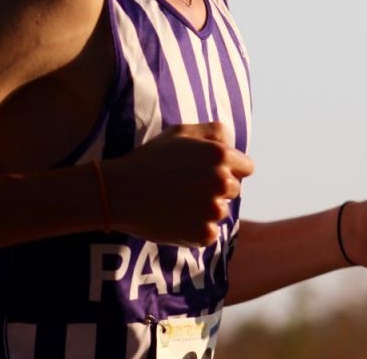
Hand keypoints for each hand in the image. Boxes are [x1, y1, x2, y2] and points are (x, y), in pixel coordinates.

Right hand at [104, 122, 253, 246]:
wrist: (120, 192)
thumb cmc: (149, 159)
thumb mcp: (179, 133)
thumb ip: (211, 132)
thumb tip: (231, 141)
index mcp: (220, 155)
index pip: (246, 167)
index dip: (229, 169)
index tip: (208, 173)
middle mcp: (222, 182)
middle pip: (234, 190)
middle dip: (216, 189)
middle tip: (186, 188)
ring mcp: (213, 210)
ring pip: (221, 212)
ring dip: (205, 210)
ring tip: (177, 203)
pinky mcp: (204, 234)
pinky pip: (209, 232)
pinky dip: (195, 229)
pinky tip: (174, 218)